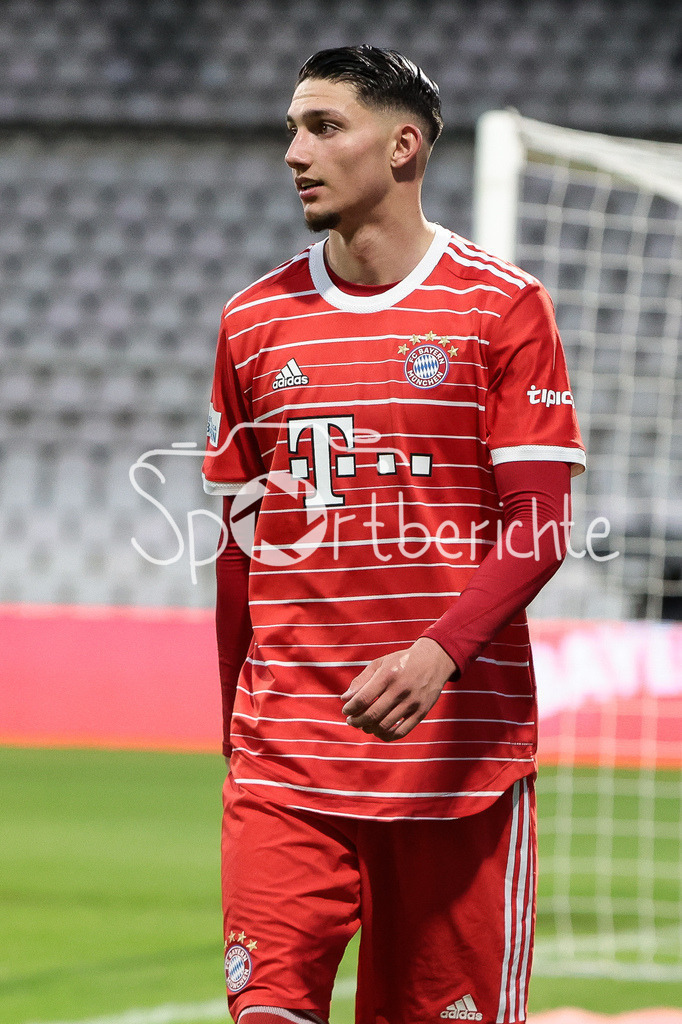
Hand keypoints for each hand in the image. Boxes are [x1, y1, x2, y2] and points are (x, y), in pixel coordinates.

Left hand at [340, 637, 456, 741]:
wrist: (434, 660)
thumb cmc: (401, 662)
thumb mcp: (380, 663)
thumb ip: (361, 680)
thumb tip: (345, 699)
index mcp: (387, 674)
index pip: (363, 698)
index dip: (350, 708)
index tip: (345, 710)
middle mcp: (400, 689)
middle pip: (372, 714)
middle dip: (357, 721)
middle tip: (351, 721)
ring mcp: (412, 702)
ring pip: (385, 726)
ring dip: (369, 729)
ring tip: (364, 726)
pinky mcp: (422, 712)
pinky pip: (401, 732)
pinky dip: (386, 736)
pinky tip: (379, 732)